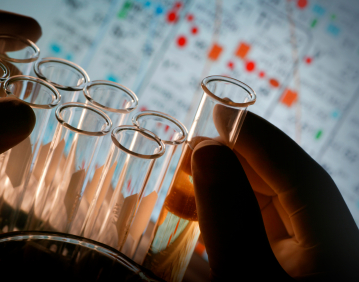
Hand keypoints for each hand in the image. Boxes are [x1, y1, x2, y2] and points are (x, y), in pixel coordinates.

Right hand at [191, 112, 358, 280]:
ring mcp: (303, 259)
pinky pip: (256, 227)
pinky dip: (227, 213)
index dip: (261, 140)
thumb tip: (206, 153)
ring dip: (226, 186)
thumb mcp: (242, 280)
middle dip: (236, 161)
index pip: (305, 179)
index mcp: (334, 251)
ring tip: (189, 176)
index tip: (221, 113)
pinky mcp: (280, 266)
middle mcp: (324, 248)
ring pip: (268, 204)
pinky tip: (200, 208)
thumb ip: (229, 220)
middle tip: (194, 149)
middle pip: (285, 187)